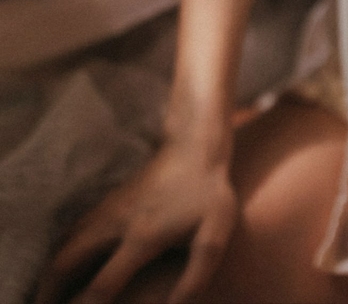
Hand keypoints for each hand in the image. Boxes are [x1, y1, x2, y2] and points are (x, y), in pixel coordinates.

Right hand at [35, 139, 237, 303]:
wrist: (195, 146)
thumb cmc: (208, 193)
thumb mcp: (213, 234)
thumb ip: (196, 275)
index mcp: (142, 237)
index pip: (103, 285)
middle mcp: (115, 223)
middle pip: (65, 262)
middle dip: (48, 292)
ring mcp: (107, 209)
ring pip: (63, 244)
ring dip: (50, 273)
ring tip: (47, 296)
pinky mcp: (107, 201)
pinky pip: (71, 232)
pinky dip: (59, 253)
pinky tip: (61, 269)